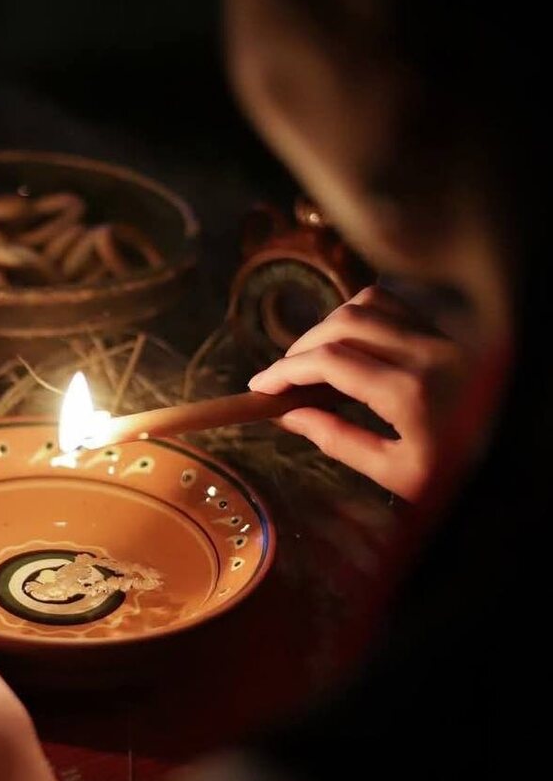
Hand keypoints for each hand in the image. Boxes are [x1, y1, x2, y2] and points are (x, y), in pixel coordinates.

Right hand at [248, 286, 467, 499]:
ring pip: (364, 305)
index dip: (285, 370)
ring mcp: (440, 336)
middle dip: (300, 348)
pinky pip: (393, 305)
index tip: (260, 386)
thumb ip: (339, 441)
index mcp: (410, 394)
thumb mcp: (397, 474)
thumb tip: (289, 417)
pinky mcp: (448, 331)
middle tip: (280, 377)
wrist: (520, 459)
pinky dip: (359, 316)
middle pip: (340, 326)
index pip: (329, 362)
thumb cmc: (461, 474)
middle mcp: (425, 354)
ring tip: (312, 360)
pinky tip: (349, 344)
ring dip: (328, 326)